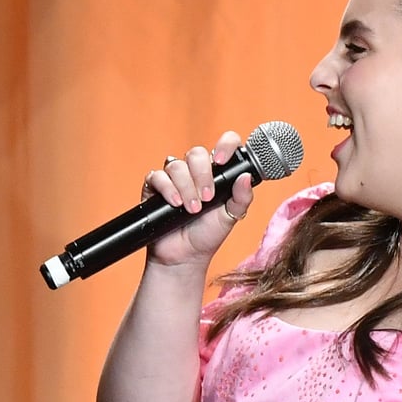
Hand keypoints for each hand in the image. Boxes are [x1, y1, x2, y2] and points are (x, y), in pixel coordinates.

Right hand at [140, 132, 255, 269]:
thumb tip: (246, 176)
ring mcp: (174, 179)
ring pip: (176, 165)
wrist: (184, 257)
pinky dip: (167, 188)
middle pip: (196, 153)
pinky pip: (157, 176)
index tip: (222, 161)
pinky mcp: (155, 188)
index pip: (224, 144)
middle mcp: (195, 172)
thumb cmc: (208, 235)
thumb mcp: (231, 216)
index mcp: (217, 173)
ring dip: (186, 187)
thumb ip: (242, 197)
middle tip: (206, 198)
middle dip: (202, 175)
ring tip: (191, 209)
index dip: (224, 145)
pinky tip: (174, 203)